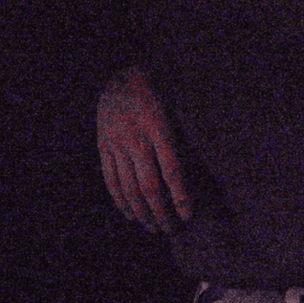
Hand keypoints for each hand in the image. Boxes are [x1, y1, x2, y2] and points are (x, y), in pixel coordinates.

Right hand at [96, 66, 189, 234]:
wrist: (117, 73)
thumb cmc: (155, 89)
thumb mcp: (176, 106)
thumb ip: (184, 136)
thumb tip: (200, 169)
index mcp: (158, 128)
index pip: (172, 171)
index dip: (180, 197)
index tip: (188, 215)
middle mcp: (136, 139)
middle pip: (149, 186)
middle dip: (161, 213)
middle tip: (171, 229)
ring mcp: (116, 144)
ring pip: (129, 187)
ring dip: (142, 212)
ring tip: (153, 228)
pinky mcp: (103, 146)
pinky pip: (110, 179)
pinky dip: (120, 201)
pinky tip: (130, 214)